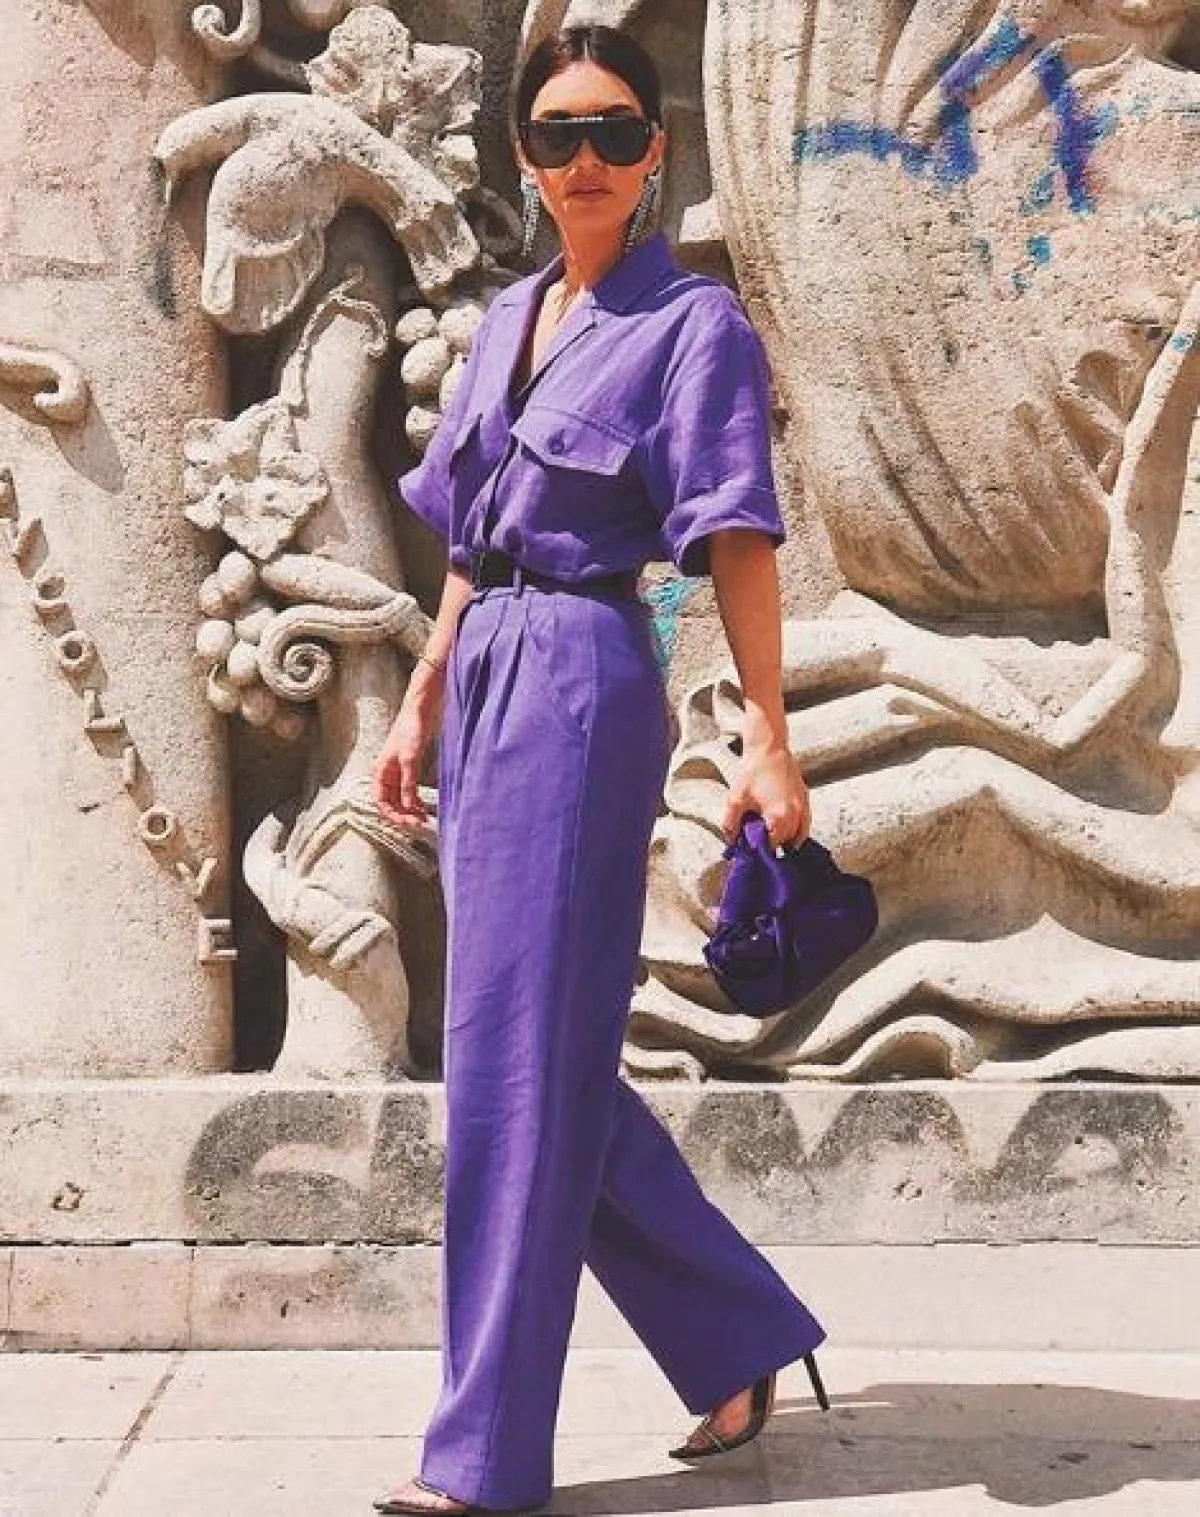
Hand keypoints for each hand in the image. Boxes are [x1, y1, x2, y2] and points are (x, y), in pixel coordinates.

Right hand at [374, 675, 443, 829]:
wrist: (420, 711)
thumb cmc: (410, 730)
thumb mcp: (410, 759)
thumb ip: (409, 784)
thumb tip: (409, 807)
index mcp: (380, 772)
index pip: (381, 802)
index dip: (392, 815)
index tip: (407, 823)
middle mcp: (386, 775)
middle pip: (391, 803)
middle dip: (404, 815)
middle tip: (420, 824)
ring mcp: (398, 773)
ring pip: (401, 799)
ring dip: (410, 810)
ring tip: (424, 820)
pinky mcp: (409, 769)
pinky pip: (410, 791)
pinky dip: (416, 801)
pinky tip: (425, 808)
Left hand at [722, 741, 810, 849]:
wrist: (769, 749)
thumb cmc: (753, 772)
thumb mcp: (736, 799)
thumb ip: (731, 823)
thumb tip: (732, 841)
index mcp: (779, 815)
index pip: (773, 845)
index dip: (761, 849)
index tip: (753, 850)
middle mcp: (796, 814)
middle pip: (787, 842)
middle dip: (773, 845)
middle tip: (760, 845)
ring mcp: (803, 806)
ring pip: (800, 836)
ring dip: (787, 840)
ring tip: (773, 840)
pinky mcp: (805, 799)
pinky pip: (805, 823)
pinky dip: (798, 831)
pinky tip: (787, 831)